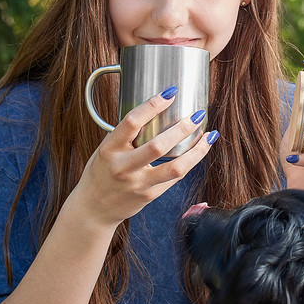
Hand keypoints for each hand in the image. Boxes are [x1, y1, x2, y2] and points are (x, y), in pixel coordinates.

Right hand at [69, 89, 216, 227]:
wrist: (93, 210)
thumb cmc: (101, 173)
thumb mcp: (106, 149)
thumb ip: (126, 135)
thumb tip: (155, 111)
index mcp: (109, 149)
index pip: (132, 121)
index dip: (153, 105)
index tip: (170, 92)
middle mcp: (123, 167)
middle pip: (158, 146)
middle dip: (183, 128)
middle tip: (198, 115)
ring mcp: (138, 184)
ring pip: (175, 168)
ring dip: (196, 150)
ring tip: (209, 136)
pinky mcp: (150, 196)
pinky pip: (174, 178)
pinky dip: (189, 162)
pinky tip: (198, 151)